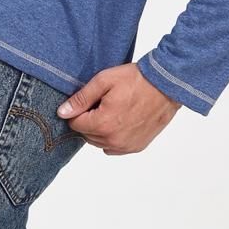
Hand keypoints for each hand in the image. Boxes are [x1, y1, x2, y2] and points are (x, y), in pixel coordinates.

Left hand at [56, 63, 181, 153]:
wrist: (167, 85)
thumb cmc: (137, 80)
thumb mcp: (104, 81)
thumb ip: (81, 98)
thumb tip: (62, 113)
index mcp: (102, 123)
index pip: (75, 124)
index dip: (80, 110)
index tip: (92, 100)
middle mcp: (113, 140)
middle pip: (86, 134)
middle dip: (90, 120)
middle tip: (104, 103)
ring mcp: (126, 146)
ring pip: (99, 142)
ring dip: (101, 130)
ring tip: (114, 111)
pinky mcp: (137, 147)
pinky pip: (114, 148)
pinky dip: (113, 137)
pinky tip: (122, 121)